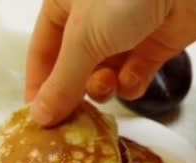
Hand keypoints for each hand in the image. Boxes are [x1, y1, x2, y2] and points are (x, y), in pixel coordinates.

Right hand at [25, 0, 195, 125]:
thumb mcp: (83, 37)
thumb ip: (62, 81)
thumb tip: (40, 116)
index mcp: (64, 4)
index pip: (43, 50)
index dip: (39, 84)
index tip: (40, 118)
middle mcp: (93, 18)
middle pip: (75, 66)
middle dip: (76, 90)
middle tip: (77, 115)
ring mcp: (126, 31)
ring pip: (105, 73)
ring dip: (104, 87)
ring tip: (108, 86)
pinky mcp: (156, 44)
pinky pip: (135, 74)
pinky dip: (132, 83)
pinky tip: (133, 80)